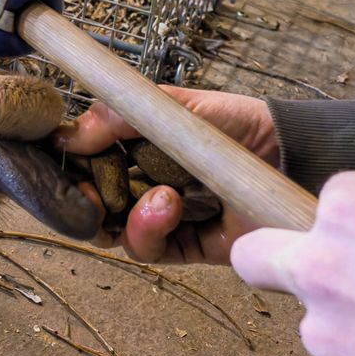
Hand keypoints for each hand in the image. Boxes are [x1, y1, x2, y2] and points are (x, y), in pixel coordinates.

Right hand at [52, 87, 278, 263]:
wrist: (295, 152)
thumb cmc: (239, 123)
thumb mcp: (173, 105)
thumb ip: (119, 116)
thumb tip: (66, 135)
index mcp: (133, 149)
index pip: (83, 163)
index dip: (66, 167)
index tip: (59, 162)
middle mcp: (142, 184)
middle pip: (89, 203)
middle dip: (81, 201)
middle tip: (87, 194)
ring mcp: (162, 218)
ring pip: (112, 232)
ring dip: (124, 216)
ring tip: (158, 196)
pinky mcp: (185, 247)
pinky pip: (147, 250)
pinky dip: (149, 231)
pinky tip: (169, 207)